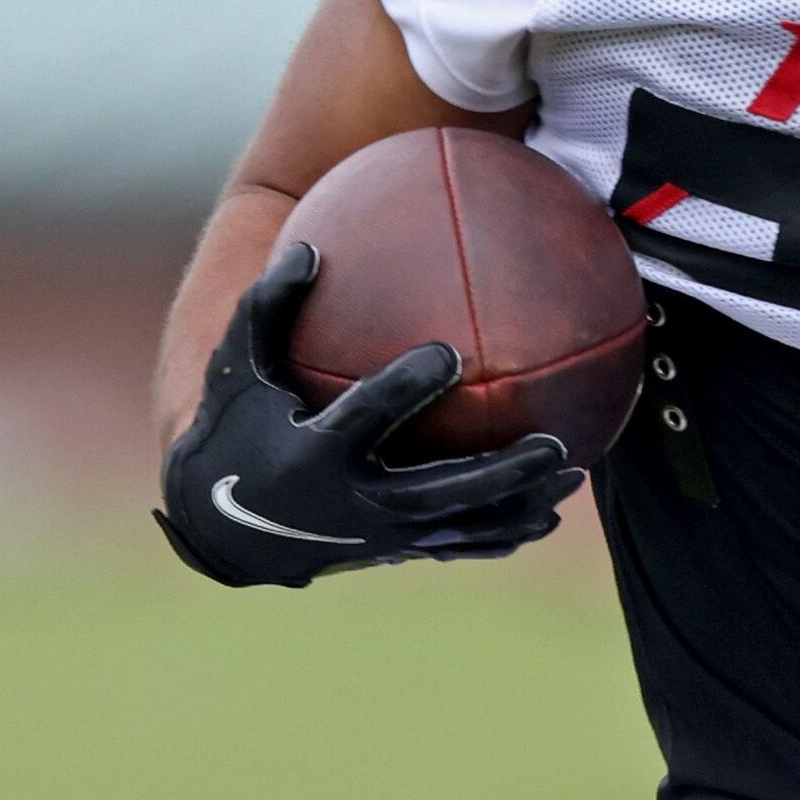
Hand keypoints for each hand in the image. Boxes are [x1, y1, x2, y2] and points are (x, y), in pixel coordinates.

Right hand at [155, 239, 576, 586]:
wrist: (225, 525)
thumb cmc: (235, 428)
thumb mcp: (239, 368)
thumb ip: (270, 308)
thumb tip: (309, 248)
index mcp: (315, 450)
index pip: (367, 417)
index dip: (406, 388)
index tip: (449, 355)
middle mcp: (352, 500)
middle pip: (437, 490)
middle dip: (495, 471)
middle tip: (551, 443)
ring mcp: (376, 533)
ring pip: (459, 525)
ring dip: (517, 505)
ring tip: (575, 474)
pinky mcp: (391, 550)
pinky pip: (455, 546)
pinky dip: (500, 536)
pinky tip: (547, 517)